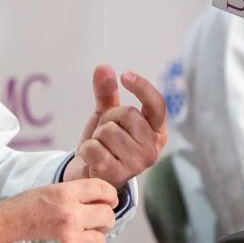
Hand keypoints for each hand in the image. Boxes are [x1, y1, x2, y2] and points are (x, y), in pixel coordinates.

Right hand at [0, 179, 117, 242]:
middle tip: (92, 222)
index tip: (108, 201)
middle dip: (101, 219)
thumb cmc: (11, 216)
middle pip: (107, 215)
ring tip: (75, 239)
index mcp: (63, 194)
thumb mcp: (41, 193)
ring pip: (101, 241)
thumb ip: (69, 195)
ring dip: (91, 240)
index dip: (109, 195)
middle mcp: (69, 216)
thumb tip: (94, 200)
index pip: (102, 189)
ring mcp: (69, 240)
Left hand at [63, 65, 167, 189]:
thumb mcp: (107, 115)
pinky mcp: (117, 175)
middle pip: (128, 113)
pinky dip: (86, 149)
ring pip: (109, 131)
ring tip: (100, 147)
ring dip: (96, 135)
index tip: (126, 74)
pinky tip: (91, 158)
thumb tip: (104, 66)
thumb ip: (107, 92)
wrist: (90, 175)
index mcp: (156, 132)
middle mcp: (152, 150)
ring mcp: (137, 165)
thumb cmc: (105, 144)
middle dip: (109, 117)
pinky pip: (94, 148)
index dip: (143, 87)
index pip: (157, 104)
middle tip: (104, 132)